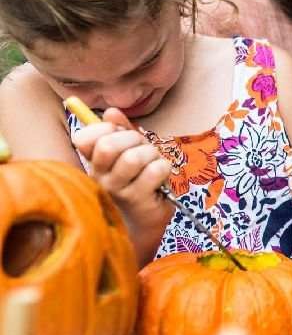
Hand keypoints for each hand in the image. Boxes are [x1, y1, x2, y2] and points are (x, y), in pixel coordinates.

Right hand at [70, 107, 171, 228]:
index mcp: (94, 163)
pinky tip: (162, 175)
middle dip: (133, 138)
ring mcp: (118, 190)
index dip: (105, 128)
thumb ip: (120, 131)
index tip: (119, 133)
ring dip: (151, 154)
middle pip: (108, 145)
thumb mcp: (127, 154)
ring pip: (133, 158)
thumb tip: (111, 111)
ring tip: (154, 162)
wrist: (143, 223)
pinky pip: (154, 171)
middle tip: (143, 148)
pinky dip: (164, 167)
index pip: (83, 138)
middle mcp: (100, 177)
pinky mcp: (139, 200)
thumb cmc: (137, 184)